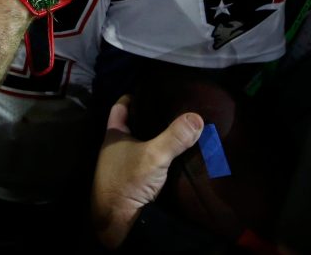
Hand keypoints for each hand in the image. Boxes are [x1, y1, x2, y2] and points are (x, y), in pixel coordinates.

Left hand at [91, 96, 203, 248]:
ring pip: (141, 145)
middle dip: (149, 118)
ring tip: (178, 130)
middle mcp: (116, 148)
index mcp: (113, 135)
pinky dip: (159, 157)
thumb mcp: (154, 155)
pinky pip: (148, 162)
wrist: (116, 220)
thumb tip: (197, 116)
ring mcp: (124, 165)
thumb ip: (174, 137)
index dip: (132, 97)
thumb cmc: (127, 181)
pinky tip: (175, 157)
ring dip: (155, 139)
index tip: (149, 91)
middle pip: (133, 125)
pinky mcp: (133, 181)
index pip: (120, 108)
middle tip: (172, 109)